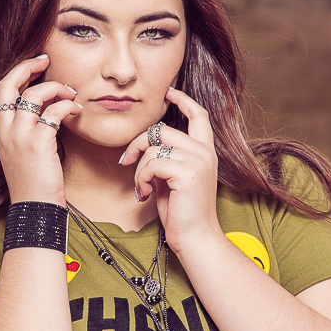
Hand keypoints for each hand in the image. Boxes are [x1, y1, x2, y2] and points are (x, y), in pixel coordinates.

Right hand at [0, 55, 81, 204]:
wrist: (35, 209)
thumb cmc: (35, 185)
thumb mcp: (24, 154)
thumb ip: (29, 132)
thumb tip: (48, 110)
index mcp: (1, 132)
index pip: (2, 91)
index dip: (19, 73)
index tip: (37, 66)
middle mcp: (6, 131)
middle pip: (8, 83)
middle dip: (27, 66)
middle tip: (47, 60)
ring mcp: (20, 136)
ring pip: (34, 94)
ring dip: (56, 88)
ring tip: (71, 94)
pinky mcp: (38, 143)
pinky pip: (54, 112)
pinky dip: (68, 106)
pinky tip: (77, 111)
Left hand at [119, 88, 220, 249]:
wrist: (195, 237)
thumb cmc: (181, 212)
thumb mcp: (172, 178)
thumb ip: (166, 158)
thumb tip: (147, 144)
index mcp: (205, 151)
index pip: (199, 115)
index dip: (183, 100)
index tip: (168, 92)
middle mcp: (205, 152)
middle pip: (161, 130)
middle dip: (137, 143)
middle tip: (126, 162)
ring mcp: (198, 160)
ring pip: (153, 148)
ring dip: (139, 168)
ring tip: (141, 187)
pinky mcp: (187, 172)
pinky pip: (151, 164)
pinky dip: (141, 178)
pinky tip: (144, 194)